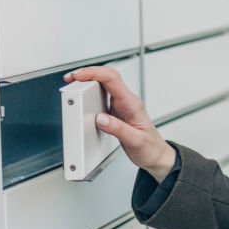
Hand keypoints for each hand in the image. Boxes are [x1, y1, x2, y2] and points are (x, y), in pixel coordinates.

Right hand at [62, 66, 175, 181]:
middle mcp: (127, 101)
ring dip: (89, 80)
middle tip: (72, 77)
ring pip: (105, 83)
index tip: (78, 76)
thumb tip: (100, 119)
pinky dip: (91, 91)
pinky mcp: (117, 111)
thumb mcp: (135, 141)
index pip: (112, 79)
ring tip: (74, 83)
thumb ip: (117, 129)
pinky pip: (104, 95)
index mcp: (132, 104)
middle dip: (89, 73)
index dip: (94, 74)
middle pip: (108, 76)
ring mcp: (122, 105)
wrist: (156, 155)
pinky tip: (84, 95)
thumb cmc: (150, 148)